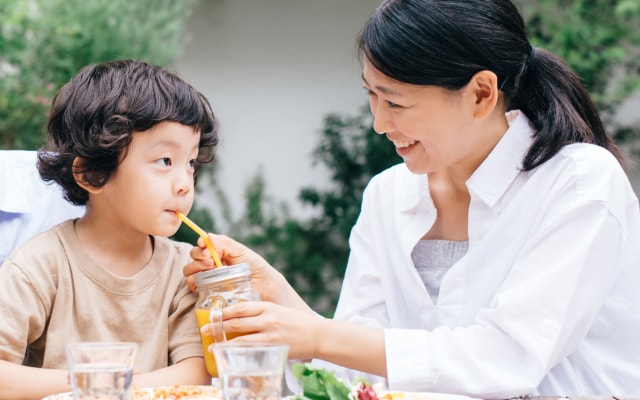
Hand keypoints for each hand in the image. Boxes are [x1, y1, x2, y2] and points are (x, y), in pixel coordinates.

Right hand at [183, 234, 305, 307]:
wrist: (265, 289)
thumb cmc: (257, 268)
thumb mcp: (242, 252)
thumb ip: (225, 243)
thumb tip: (208, 236)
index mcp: (220, 251)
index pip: (203, 244)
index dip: (201, 244)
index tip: (204, 246)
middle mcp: (212, 263)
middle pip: (194, 256)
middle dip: (198, 256)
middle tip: (210, 261)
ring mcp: (208, 277)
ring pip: (190, 270)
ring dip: (194, 268)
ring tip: (209, 269)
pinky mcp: (207, 291)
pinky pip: (193, 285)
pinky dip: (193, 283)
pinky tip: (202, 283)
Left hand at [201, 301, 319, 359]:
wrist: (317, 335)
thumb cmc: (297, 323)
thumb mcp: (279, 311)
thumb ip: (262, 313)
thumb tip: (240, 316)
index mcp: (268, 306)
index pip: (241, 307)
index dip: (224, 311)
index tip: (213, 314)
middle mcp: (267, 318)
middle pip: (237, 321)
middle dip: (217, 325)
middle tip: (203, 329)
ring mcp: (270, 333)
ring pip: (241, 336)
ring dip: (223, 340)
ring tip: (210, 344)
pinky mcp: (274, 346)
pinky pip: (251, 349)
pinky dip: (236, 351)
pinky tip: (227, 353)